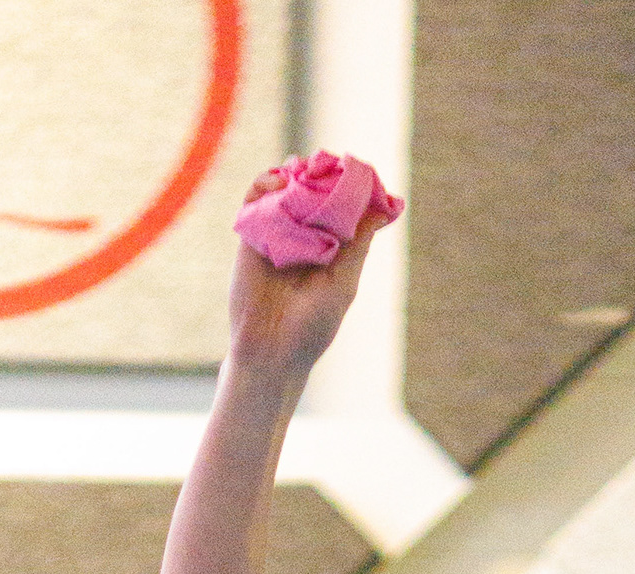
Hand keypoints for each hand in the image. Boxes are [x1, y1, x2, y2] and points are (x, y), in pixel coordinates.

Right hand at [226, 166, 387, 379]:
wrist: (269, 351)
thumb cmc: (312, 327)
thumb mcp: (343, 284)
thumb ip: (358, 245)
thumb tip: (382, 207)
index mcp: (331, 248)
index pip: (343, 206)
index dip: (349, 185)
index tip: (357, 170)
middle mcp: (305, 237)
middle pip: (313, 191)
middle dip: (320, 172)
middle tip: (327, 160)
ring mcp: (278, 233)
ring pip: (285, 189)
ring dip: (294, 172)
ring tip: (302, 168)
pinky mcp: (252, 235)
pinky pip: (256, 200)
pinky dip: (266, 183)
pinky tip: (278, 181)